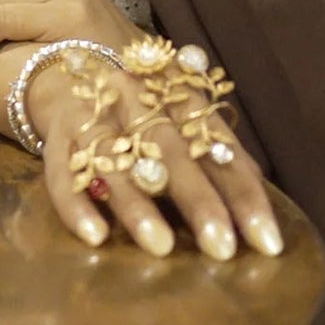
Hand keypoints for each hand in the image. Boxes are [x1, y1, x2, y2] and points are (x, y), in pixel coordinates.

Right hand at [28, 58, 282, 260]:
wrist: (69, 76)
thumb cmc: (142, 115)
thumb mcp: (183, 124)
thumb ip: (218, 159)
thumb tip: (260, 210)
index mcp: (178, 95)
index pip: (219, 147)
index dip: (245, 195)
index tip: (267, 244)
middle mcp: (137, 98)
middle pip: (171, 150)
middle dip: (199, 200)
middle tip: (223, 248)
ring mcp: (93, 116)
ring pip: (116, 160)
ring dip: (139, 205)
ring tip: (162, 247)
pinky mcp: (57, 140)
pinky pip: (63, 175)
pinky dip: (77, 206)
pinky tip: (95, 237)